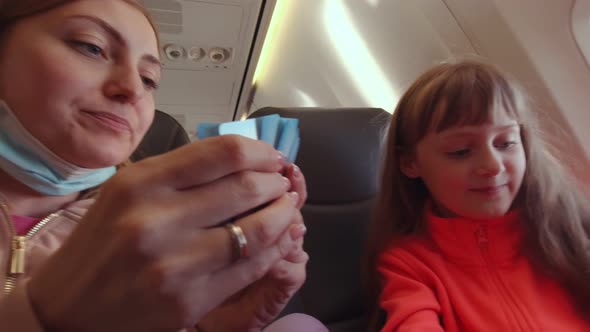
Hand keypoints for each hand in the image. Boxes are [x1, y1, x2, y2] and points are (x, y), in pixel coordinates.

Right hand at [27, 135, 302, 331]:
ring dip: (284, 214)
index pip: (223, 153)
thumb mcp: (127, 191)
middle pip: (247, 188)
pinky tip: (275, 240)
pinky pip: (250, 267)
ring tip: (287, 208)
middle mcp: (156, 220)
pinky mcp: (190, 300)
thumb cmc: (101, 242)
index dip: (261, 151)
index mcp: (141, 183)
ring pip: (257, 230)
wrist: (67, 308)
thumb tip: (243, 159)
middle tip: (282, 183)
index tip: (272, 156)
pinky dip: (273, 249)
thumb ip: (181, 172)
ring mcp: (175, 264)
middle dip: (276, 182)